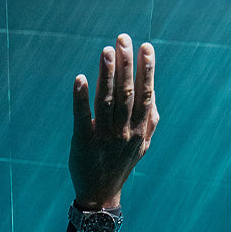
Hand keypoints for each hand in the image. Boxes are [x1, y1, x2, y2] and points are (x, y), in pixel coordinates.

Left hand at [69, 34, 159, 210]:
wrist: (101, 192)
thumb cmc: (121, 161)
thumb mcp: (142, 142)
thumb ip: (148, 117)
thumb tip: (151, 86)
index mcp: (141, 129)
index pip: (145, 94)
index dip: (146, 70)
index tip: (145, 46)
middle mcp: (125, 132)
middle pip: (126, 93)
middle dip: (126, 64)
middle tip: (122, 39)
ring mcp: (104, 137)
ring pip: (106, 101)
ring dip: (106, 75)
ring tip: (106, 52)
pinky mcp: (83, 142)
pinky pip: (82, 117)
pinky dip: (81, 98)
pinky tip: (79, 78)